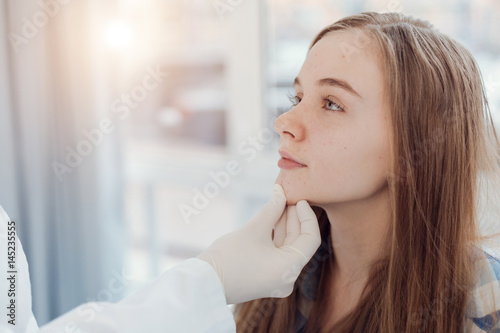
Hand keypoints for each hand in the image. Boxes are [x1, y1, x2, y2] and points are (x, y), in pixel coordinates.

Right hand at [197, 184, 320, 303]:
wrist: (204, 282)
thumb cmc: (228, 257)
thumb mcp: (254, 229)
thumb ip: (272, 209)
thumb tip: (281, 192)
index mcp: (289, 270)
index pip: (311, 239)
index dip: (307, 216)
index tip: (300, 200)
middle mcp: (287, 278)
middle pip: (299, 243)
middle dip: (294, 218)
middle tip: (288, 197)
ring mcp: (277, 280)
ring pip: (288, 247)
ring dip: (284, 225)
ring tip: (279, 203)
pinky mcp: (267, 278)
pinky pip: (278, 254)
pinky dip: (276, 237)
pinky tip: (271, 218)